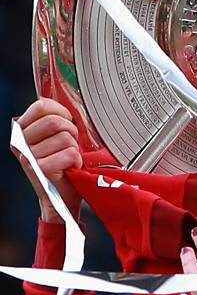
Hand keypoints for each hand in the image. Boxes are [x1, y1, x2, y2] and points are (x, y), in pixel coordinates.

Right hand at [11, 98, 82, 222]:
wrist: (61, 197)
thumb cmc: (61, 164)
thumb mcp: (55, 137)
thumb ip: (55, 118)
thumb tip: (69, 97)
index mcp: (21, 130)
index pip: (41, 105)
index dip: (61, 111)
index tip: (67, 121)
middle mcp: (20, 143)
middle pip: (55, 121)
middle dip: (71, 132)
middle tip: (70, 144)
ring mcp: (29, 156)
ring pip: (66, 137)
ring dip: (74, 148)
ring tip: (69, 158)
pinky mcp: (41, 169)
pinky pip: (70, 153)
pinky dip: (77, 160)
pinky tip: (70, 168)